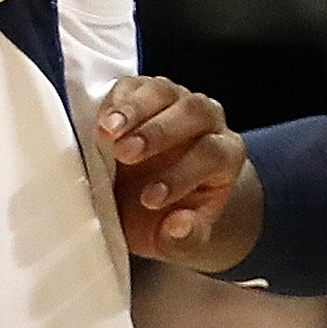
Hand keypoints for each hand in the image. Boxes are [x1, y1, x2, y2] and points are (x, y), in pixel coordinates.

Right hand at [98, 76, 260, 272]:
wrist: (150, 199)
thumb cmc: (167, 218)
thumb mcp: (178, 242)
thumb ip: (185, 239)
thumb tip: (181, 225)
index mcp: (225, 156)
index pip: (211, 155)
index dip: (182, 175)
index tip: (150, 200)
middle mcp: (207, 121)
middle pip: (194, 112)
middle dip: (159, 132)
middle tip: (126, 154)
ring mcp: (176, 99)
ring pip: (164, 91)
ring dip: (135, 111)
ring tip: (108, 132)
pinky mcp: (144, 91)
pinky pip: (134, 85)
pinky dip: (116, 101)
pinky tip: (102, 122)